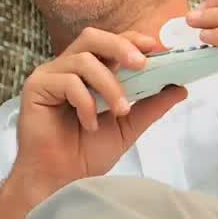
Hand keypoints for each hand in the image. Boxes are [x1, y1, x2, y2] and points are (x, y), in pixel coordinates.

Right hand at [11, 28, 187, 203]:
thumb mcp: (128, 126)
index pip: (109, 43)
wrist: (60, 181)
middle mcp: (67, 68)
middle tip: (141, 65)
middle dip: (120, 47)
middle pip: (92, 37)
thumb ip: (150, 105)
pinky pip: (67, 81)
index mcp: (87, 72)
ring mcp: (50, 76)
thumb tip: (181, 87)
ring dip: (108, 84)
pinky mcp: (36, 87)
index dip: (131, 40)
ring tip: (120, 111)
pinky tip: (89, 124)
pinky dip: (86, 102)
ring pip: (83, 60)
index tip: (156, 49)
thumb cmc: (86, 154)